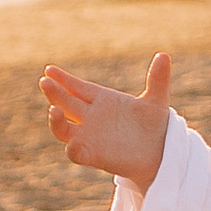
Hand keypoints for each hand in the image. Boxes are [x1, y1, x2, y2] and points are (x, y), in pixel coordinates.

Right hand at [40, 55, 171, 187]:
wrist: (160, 153)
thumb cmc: (153, 125)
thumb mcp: (156, 100)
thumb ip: (158, 79)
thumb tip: (165, 55)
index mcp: (102, 100)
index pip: (77, 87)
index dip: (63, 79)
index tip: (49, 69)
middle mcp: (91, 117)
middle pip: (65, 103)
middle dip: (54, 92)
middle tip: (45, 81)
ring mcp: (90, 137)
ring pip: (63, 128)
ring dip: (56, 121)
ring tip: (53, 110)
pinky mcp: (95, 156)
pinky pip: (77, 153)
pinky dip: (73, 149)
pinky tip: (73, 144)